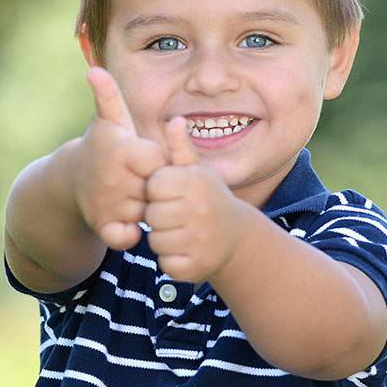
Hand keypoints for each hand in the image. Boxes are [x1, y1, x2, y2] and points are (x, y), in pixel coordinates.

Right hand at [70, 67, 165, 250]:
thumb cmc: (103, 146)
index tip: (145, 160)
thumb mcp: (109, 121)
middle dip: (151, 186)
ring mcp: (107, 204)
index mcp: (123, 150)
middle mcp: (114, 179)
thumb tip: (94, 70)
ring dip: (144, 208)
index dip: (156, 163)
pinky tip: (126, 219)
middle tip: (139, 180)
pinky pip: (127, 236)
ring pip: (146, 212)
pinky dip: (129, 233)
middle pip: (156, 188)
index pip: (159, 162)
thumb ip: (110, 96)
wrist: (72, 181)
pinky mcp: (102, 226)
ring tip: (132, 196)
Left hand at [145, 117, 242, 281]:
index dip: (157, 192)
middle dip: (158, 217)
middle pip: (151, 216)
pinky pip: (166, 264)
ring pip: (156, 242)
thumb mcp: (196, 171)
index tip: (172, 194)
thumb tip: (175, 120)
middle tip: (177, 216)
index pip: (152, 186)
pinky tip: (186, 251)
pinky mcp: (198, 266)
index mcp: (195, 183)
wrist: (235, 236)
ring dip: (163, 240)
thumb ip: (180, 148)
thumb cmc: (207, 197)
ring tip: (182, 232)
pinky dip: (171, 261)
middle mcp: (200, 210)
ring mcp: (200, 240)